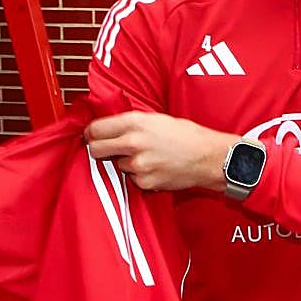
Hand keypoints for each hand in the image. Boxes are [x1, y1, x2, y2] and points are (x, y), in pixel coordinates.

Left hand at [84, 111, 238, 192]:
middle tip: (108, 149)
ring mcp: (138, 164)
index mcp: (134, 122)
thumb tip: (111, 128)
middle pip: (96, 150)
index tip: (92, 136)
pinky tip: (156, 168)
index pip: (95, 129)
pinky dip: (141, 175)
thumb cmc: (187, 135)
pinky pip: (133, 179)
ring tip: (148, 157)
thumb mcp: (157, 118)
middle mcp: (133, 142)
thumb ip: (132, 123)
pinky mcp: (144, 182)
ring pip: (117, 166)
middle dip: (99, 149)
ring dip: (126, 163)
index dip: (91, 134)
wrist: (208, 157)